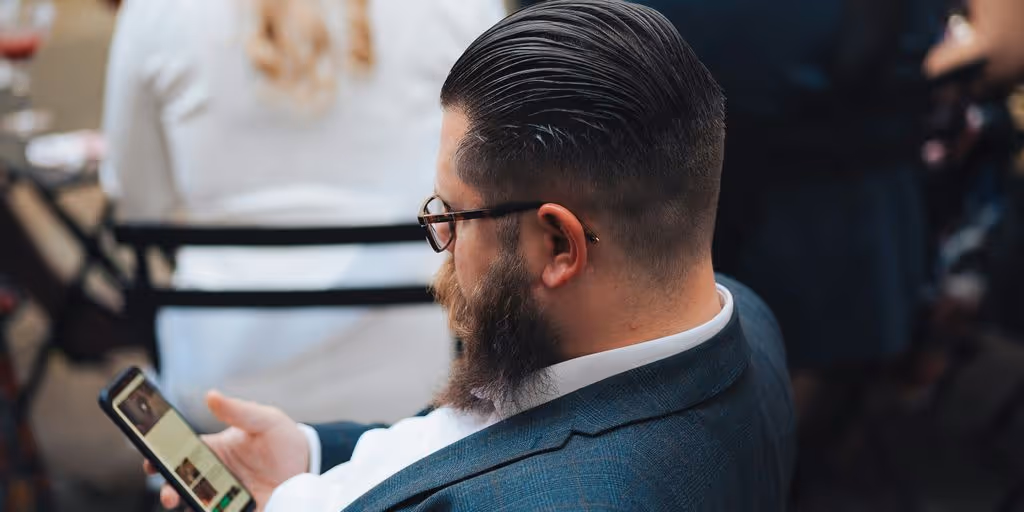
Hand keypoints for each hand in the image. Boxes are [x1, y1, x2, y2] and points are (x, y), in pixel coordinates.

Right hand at [144, 391, 309, 510]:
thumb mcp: (264, 419)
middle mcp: (214, 474)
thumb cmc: (282, 437)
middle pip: (183, 484)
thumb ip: (238, 411)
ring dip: (191, 506)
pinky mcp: (242, 511)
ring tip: (194, 507)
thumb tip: (211, 395)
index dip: (159, 458)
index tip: (148, 462)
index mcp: (213, 449)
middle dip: (171, 490)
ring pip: (199, 504)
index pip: (179, 454)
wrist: (309, 462)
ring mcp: (226, 495)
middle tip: (169, 494)